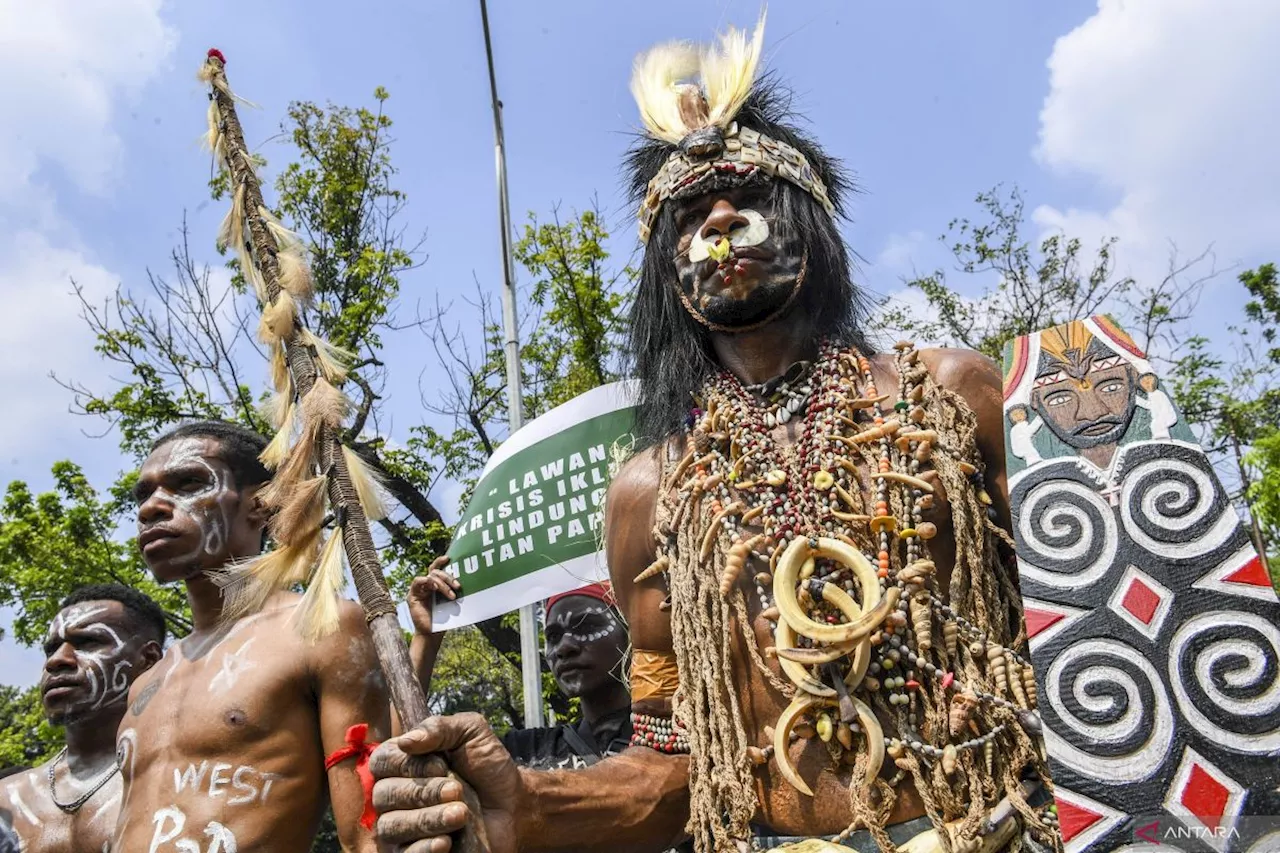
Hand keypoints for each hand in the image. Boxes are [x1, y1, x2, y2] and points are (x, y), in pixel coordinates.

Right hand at [371, 713, 521, 852]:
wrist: (512, 804)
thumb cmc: (487, 767)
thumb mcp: (471, 732)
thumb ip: (439, 727)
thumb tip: (405, 740)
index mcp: (402, 761)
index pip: (382, 761)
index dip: (409, 764)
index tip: (442, 766)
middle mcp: (394, 794)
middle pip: (384, 795)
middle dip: (423, 792)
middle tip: (457, 791)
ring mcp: (401, 826)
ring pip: (391, 826)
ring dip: (428, 819)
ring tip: (461, 814)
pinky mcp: (412, 852)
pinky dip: (423, 848)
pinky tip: (446, 841)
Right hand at [408, 557, 460, 636]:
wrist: (433, 634)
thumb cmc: (444, 618)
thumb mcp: (451, 601)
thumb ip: (453, 590)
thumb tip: (469, 579)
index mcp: (435, 585)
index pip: (437, 569)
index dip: (441, 561)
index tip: (449, 557)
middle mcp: (427, 586)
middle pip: (435, 572)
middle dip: (448, 577)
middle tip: (458, 586)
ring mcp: (419, 590)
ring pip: (430, 576)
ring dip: (442, 583)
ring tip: (451, 595)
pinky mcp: (412, 596)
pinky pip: (417, 581)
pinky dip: (427, 581)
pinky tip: (434, 587)